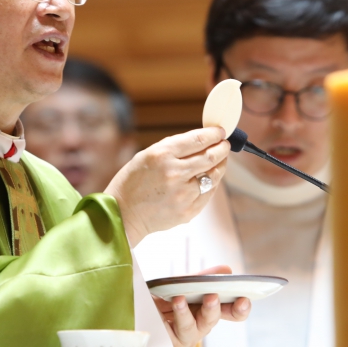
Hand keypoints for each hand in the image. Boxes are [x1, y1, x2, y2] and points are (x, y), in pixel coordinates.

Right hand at [105, 127, 229, 246]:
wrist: (122, 215)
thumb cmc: (131, 183)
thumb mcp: (146, 156)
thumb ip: (173, 148)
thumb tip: (200, 141)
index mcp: (161, 155)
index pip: (197, 140)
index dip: (213, 134)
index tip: (220, 131)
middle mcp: (174, 173)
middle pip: (211, 156)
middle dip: (222, 147)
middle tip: (225, 144)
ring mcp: (183, 194)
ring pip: (214, 175)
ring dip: (220, 164)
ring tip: (220, 159)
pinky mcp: (188, 211)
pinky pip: (209, 193)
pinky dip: (213, 182)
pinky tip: (210, 177)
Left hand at [153, 265, 251, 346]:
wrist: (134, 309)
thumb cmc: (162, 296)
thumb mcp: (181, 283)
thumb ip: (202, 278)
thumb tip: (227, 270)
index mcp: (208, 309)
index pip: (231, 312)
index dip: (240, 309)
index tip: (245, 299)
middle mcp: (200, 324)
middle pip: (214, 320)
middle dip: (215, 309)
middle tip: (213, 296)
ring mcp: (185, 335)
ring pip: (194, 329)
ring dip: (188, 313)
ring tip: (181, 299)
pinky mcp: (169, 342)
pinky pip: (175, 331)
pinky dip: (177, 316)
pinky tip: (175, 302)